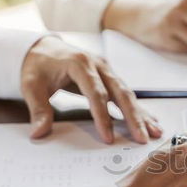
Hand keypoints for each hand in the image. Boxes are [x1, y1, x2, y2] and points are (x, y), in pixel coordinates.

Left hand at [20, 36, 162, 143]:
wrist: (43, 48)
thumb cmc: (38, 66)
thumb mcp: (31, 86)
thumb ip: (38, 110)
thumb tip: (39, 133)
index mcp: (80, 64)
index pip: (96, 93)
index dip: (103, 117)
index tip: (108, 138)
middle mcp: (98, 65)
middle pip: (120, 92)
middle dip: (133, 117)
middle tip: (142, 138)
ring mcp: (107, 70)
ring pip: (128, 93)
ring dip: (141, 114)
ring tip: (155, 132)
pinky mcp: (110, 76)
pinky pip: (126, 94)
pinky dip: (139, 109)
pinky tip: (151, 121)